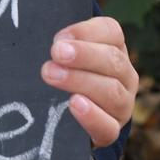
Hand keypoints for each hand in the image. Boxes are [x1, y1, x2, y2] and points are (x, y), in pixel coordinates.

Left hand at [41, 16, 137, 147]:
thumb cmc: (61, 70)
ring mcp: (122, 103)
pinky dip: (92, 115)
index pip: (111, 31)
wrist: (67, 115)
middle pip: (112, 60)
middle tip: (55, 53)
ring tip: (52, 76)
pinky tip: (74, 104)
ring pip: (112, 91)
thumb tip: (36, 30)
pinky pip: (109, 126)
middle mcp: (124, 74)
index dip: (86, 32)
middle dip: (82, 55)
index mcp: (114, 47)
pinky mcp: (112, 129)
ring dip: (81, 81)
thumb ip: (58, 41)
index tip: (59, 37)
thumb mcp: (61, 52)